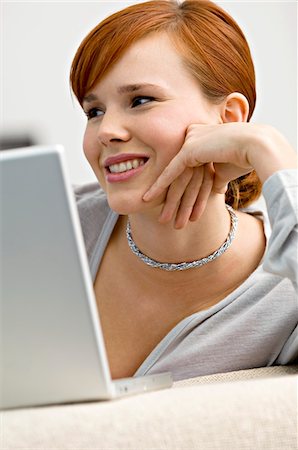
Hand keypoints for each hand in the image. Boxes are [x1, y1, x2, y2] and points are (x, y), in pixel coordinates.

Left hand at [143, 123, 296, 227]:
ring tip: (164, 221)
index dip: (183, 194)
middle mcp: (191, 138)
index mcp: (200, 140)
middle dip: (173, 201)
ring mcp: (188, 142)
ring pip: (175, 178)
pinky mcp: (188, 150)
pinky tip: (148, 199)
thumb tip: (215, 190)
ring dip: (170, 202)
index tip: (176, 209)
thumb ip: (216, 178)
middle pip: (180, 177)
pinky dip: (159, 187)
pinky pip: (170, 173)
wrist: (256, 146)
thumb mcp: (226, 170)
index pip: (187, 171)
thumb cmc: (244, 158)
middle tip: (165, 220)